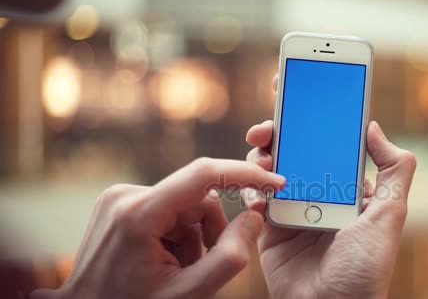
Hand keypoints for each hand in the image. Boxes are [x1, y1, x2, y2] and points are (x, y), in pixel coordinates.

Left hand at [32, 158, 285, 298]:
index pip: (203, 174)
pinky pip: (166, 207)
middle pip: (197, 196)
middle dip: (210, 229)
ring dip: (192, 235)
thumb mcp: (189, 293)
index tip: (274, 183)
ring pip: (183, 203)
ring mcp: (118, 198)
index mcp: (139, 215)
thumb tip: (255, 217)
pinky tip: (163, 259)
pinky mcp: (119, 203)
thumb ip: (230, 256)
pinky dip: (176, 233)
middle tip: (202, 265)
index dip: (244, 175)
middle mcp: (125, 196)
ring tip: (177, 268)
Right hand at [242, 120, 415, 297]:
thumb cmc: (365, 267)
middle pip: (296, 151)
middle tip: (267, 125)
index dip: (314, 119)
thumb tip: (374, 127)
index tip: (298, 95)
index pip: (330, 143)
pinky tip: (254, 188)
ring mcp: (294, 209)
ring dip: (262, 156)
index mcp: (349, 187)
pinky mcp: (271, 227)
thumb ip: (394, 169)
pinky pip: (257, 197)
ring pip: (272, 169)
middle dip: (280, 132)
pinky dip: (251, 187)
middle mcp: (321, 194)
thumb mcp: (391, 214)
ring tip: (260, 154)